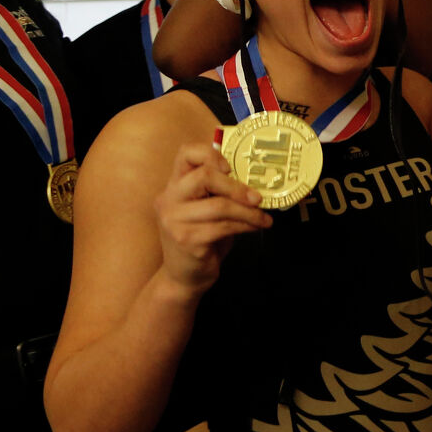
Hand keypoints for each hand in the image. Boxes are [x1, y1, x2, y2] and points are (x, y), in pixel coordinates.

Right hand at [155, 142, 271, 297]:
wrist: (184, 277)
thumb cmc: (201, 238)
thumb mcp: (207, 210)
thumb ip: (219, 192)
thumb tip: (256, 178)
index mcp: (174, 187)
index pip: (185, 154)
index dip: (210, 154)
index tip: (231, 168)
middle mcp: (168, 200)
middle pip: (204, 176)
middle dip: (236, 186)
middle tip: (257, 198)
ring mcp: (174, 220)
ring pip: (220, 205)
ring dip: (249, 212)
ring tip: (263, 218)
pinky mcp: (186, 239)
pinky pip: (224, 226)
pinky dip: (246, 226)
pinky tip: (256, 228)